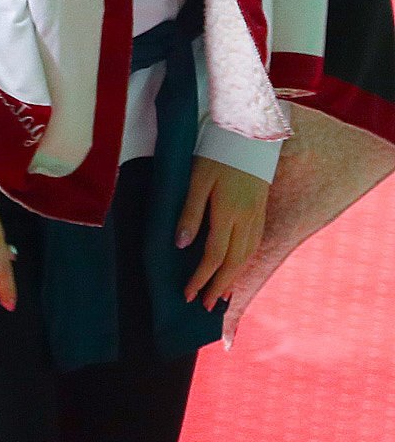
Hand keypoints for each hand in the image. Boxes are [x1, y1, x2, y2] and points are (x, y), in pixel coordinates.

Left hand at [177, 156, 269, 310]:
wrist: (251, 133)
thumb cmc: (218, 152)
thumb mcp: (197, 178)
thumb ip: (189, 212)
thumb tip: (181, 245)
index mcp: (228, 211)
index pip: (213, 255)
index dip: (200, 278)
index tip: (188, 294)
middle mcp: (246, 219)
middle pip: (232, 263)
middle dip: (217, 287)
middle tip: (204, 307)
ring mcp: (257, 216)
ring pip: (246, 257)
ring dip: (233, 280)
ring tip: (220, 297)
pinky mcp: (261, 211)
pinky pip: (254, 246)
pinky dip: (245, 264)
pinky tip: (237, 270)